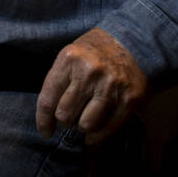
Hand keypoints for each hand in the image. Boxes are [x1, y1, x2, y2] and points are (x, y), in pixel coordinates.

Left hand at [36, 27, 149, 143]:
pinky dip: (99, 135)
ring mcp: (111, 86)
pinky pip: (109, 127)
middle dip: (65, 120)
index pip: (48, 100)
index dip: (43, 121)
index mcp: (70, 59)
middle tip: (70, 117)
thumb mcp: (71, 55)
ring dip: (83, 127)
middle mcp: (90, 72)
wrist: (133, 41)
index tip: (45, 131)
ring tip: (84, 120)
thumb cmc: (95, 52)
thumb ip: (58, 81)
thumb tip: (48, 117)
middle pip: (66, 115)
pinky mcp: (130, 99)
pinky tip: (95, 132)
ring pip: (86, 125)